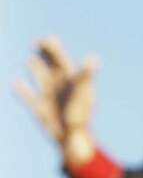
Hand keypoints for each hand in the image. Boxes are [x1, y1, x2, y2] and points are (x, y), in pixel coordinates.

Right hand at [12, 36, 97, 165]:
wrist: (73, 138)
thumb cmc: (81, 115)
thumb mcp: (82, 92)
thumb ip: (85, 75)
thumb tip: (93, 57)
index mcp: (71, 82)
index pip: (62, 61)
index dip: (55, 49)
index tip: (47, 38)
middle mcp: (60, 88)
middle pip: (51, 67)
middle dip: (45, 55)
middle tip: (37, 42)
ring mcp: (50, 98)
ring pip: (41, 80)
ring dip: (36, 69)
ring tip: (30, 59)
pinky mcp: (40, 110)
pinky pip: (28, 97)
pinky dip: (22, 90)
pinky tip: (14, 83)